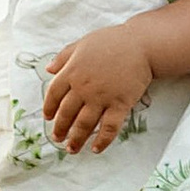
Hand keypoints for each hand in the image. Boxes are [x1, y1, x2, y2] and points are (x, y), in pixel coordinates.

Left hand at [44, 25, 154, 152]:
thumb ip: (63, 57)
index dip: (49, 108)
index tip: (48, 117)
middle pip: (66, 113)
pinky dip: (102, 140)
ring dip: (76, 139)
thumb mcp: (82, 43)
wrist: (141, 44)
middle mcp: (83, 87)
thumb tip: (48, 69)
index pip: (54, 95)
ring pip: (84, 124)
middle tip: (57, 139)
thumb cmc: (112, 41)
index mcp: (72, 71)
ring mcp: (102, 97)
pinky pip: (109, 128)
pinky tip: (96, 149)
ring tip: (72, 149)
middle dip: (60, 129)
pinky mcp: (120, 104)